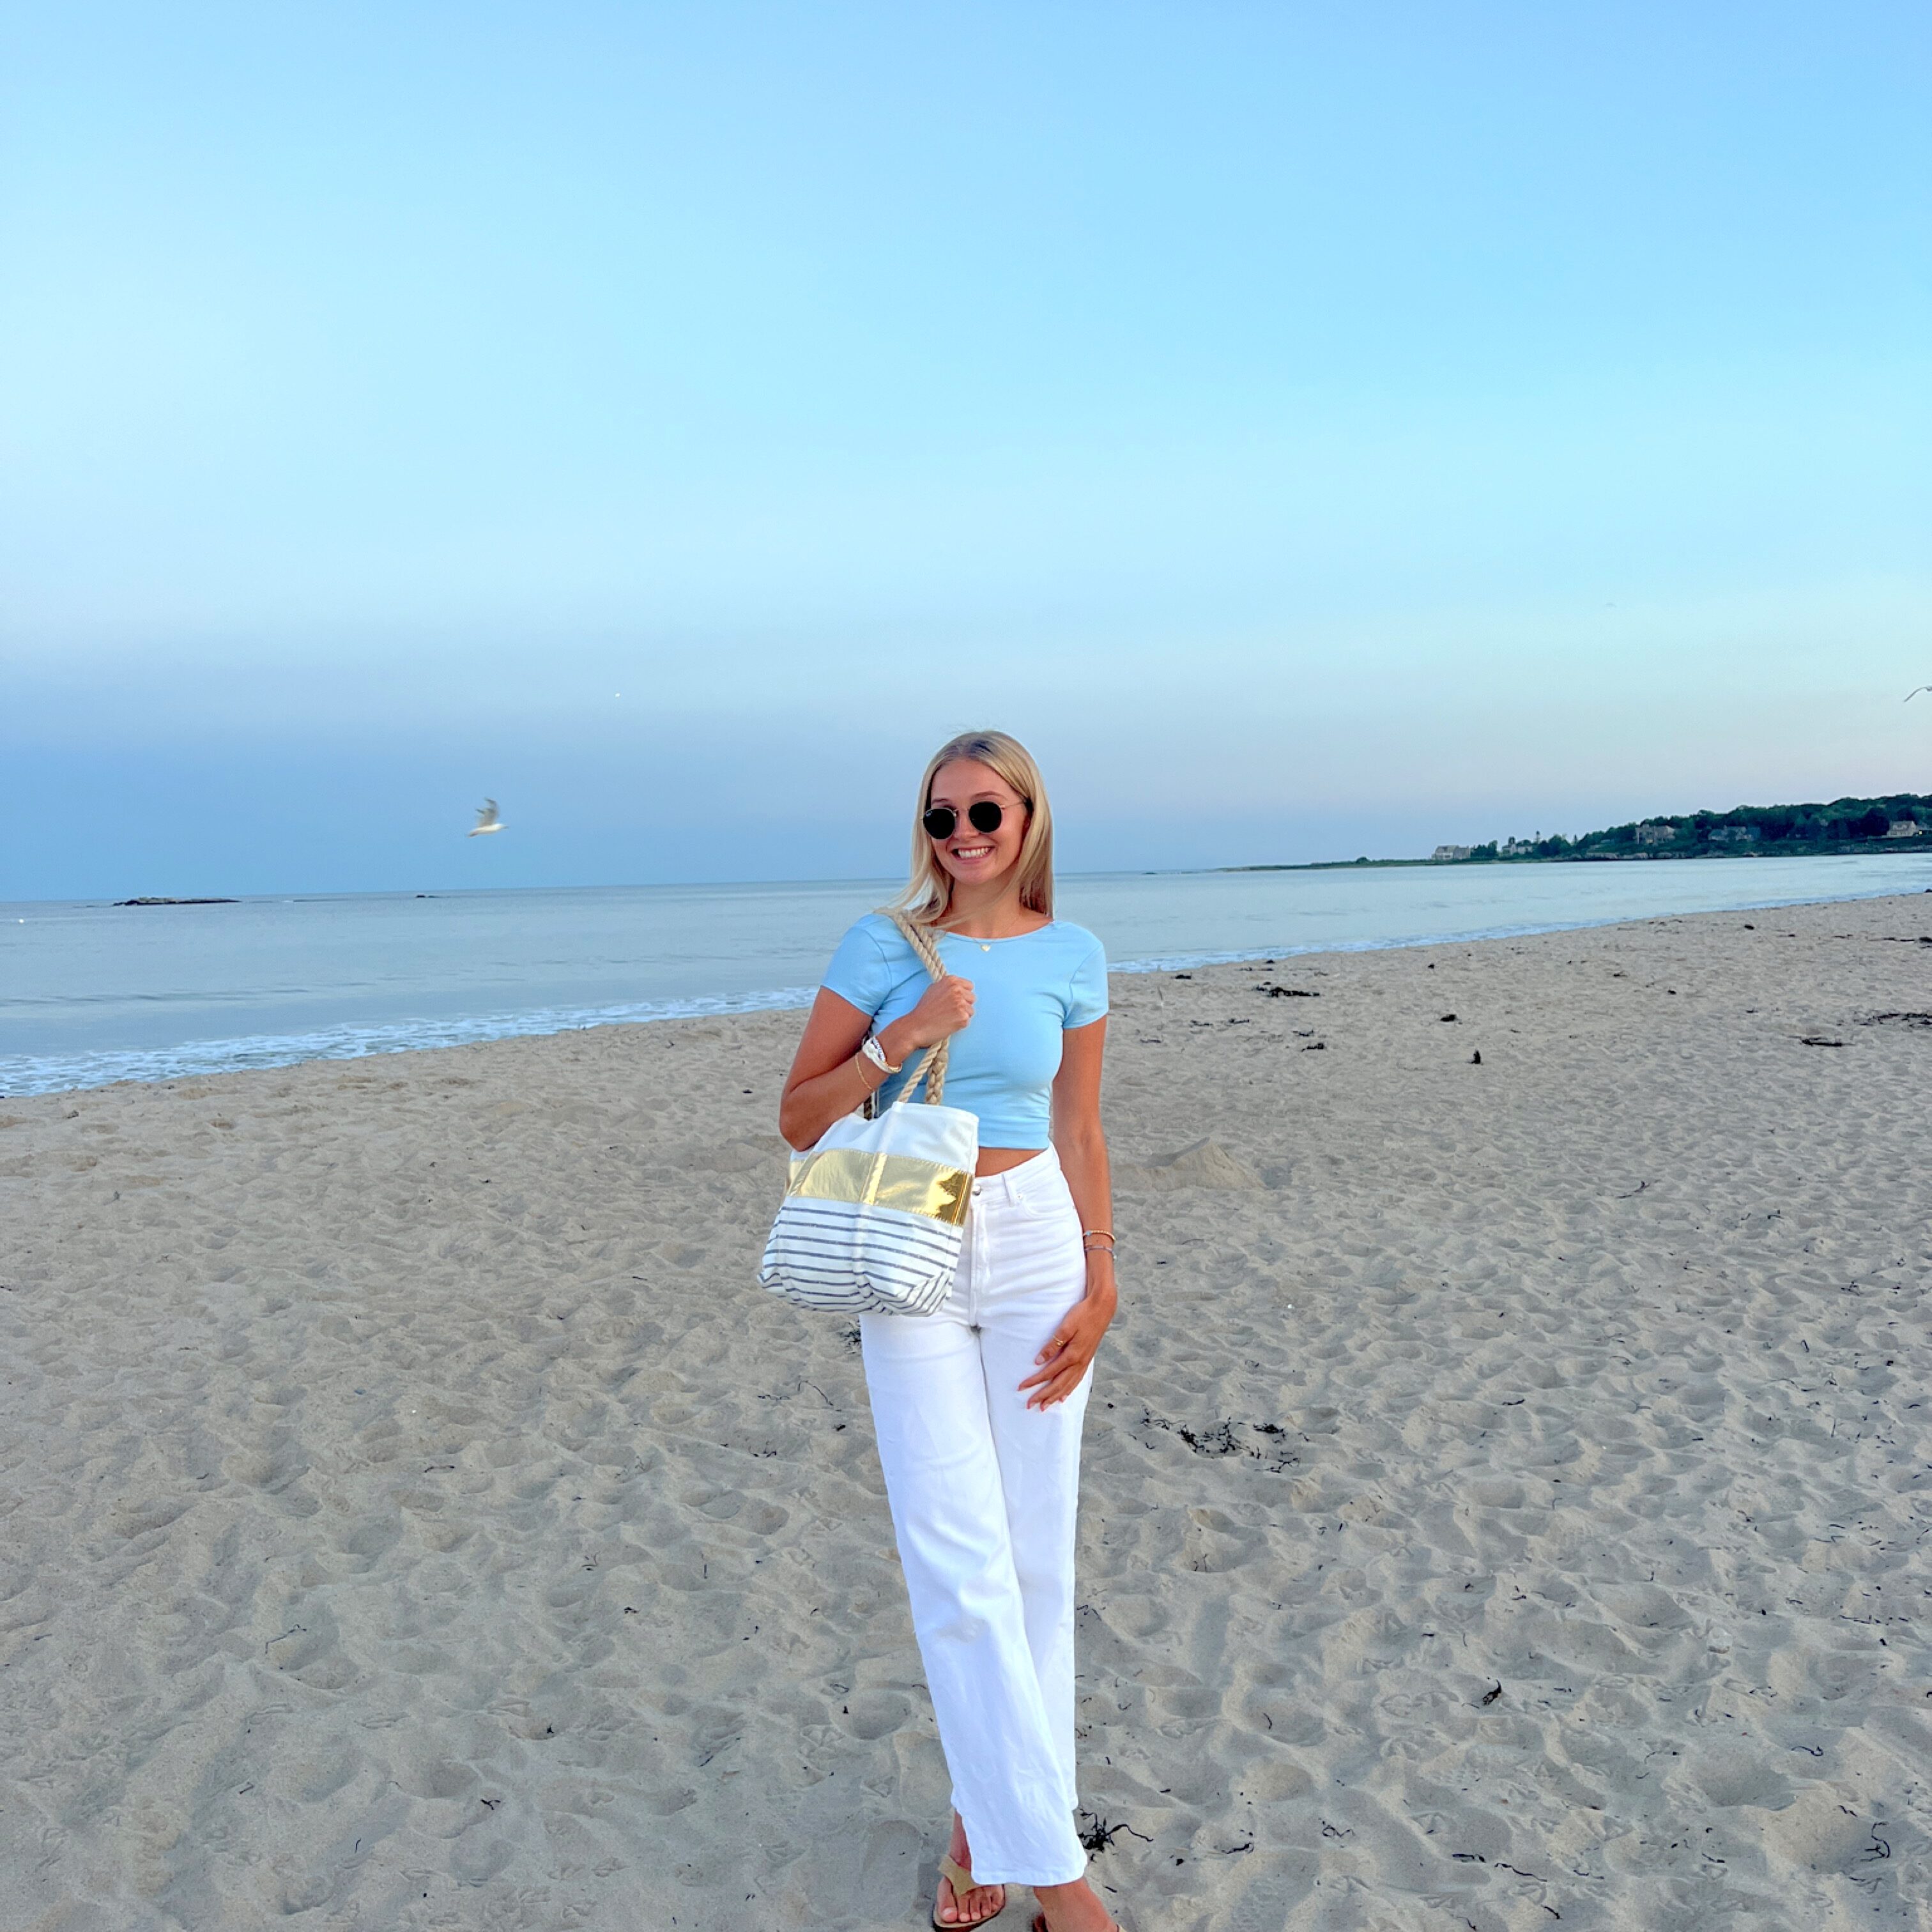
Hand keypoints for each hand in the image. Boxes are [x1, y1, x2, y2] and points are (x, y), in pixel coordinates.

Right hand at [896, 974, 974, 1051]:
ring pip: (971, 1011)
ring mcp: (961, 1003)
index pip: (969, 986)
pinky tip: (948, 1024)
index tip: (955, 1001)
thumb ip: (948, 987)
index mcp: (951, 981)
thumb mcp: (934, 989)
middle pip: (972, 998)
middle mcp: (957, 990)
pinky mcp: (963, 1017)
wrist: (916, 1026)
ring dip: (962, 1016)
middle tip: (950, 1011)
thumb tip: (960, 988)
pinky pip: (967, 1021)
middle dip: (964, 1005)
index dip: (963, 995)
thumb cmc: (924, 1010)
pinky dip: (959, 1025)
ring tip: (947, 1018)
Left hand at [1019, 1261, 1115, 1409]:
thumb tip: (1039, 1361)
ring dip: (1055, 1397)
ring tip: (1044, 1407)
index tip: (1021, 1387)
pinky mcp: (1087, 1360)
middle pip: (1058, 1385)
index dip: (1034, 1381)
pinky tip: (1063, 1396)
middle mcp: (1078, 1363)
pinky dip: (1069, 1390)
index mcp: (1072, 1355)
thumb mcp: (1065, 1327)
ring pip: (1067, 1386)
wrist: (1102, 1309)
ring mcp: (1084, 1363)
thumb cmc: (1082, 1315)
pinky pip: (1077, 1381)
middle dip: (1043, 1396)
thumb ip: (1052, 1345)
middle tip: (1029, 1405)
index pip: (1048, 1373)